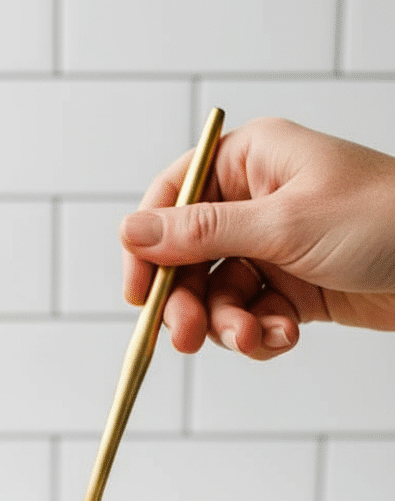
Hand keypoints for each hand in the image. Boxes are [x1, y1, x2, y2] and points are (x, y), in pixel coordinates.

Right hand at [121, 117, 394, 359]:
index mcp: (252, 161)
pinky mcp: (295, 287)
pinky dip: (262, 333)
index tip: (137, 292)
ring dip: (230, 325)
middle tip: (184, 338)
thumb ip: (201, 233)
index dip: (148, 245)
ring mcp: (276, 246)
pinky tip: (284, 338)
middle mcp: (258, 201)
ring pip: (220, 295)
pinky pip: (254, 315)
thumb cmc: (383, 220)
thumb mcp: (282, 225)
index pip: (174, 197)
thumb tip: (131, 230)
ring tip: (256, 339)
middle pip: (190, 257)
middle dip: (189, 302)